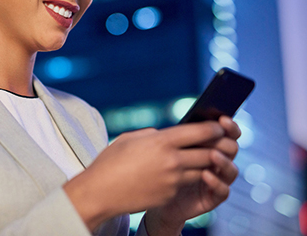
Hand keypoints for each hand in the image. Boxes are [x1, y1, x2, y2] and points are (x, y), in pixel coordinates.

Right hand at [63, 120, 229, 230]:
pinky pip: (185, 184)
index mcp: (161, 141)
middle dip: (218, 148)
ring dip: (204, 165)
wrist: (100, 192)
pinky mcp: (170, 195)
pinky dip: (185, 179)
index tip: (219, 126)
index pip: (200, 131)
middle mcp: (172, 160)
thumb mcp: (130, 139)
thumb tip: (166, 135)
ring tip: (201, 159)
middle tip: (220, 144)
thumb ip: (152, 135)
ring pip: (202, 170)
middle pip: (209, 153)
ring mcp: (173, 180)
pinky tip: (176, 175)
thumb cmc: (110, 162)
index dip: (214, 128)